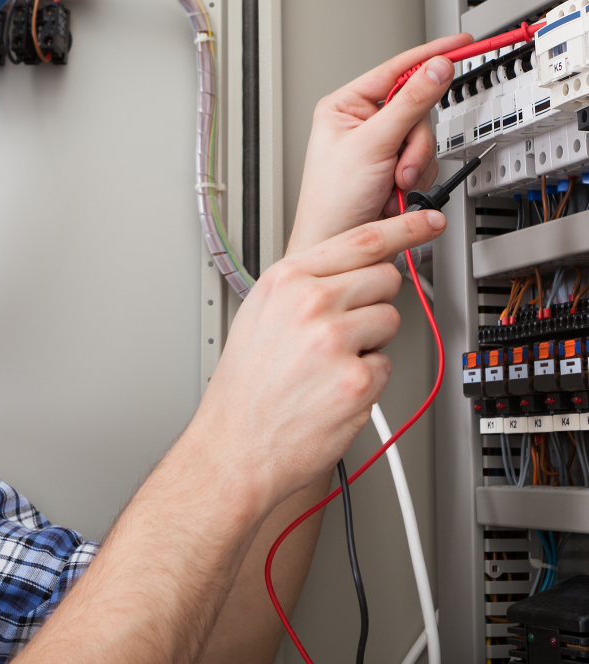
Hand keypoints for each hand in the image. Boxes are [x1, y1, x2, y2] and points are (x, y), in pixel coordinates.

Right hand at [191, 208, 445, 515]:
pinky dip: (368, 379)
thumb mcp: (261, 313)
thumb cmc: (247, 384)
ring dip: (372, 341)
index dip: (404, 227)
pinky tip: (333, 388)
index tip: (427, 220)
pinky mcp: (357, 380)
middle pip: (384, 278)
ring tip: (330, 362)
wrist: (236, 443)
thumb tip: (355, 267)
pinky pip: (386, 365)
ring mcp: (335, 341)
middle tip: (343, 327)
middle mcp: (310, 303)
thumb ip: (306, 283)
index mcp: (286, 280)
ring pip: (390, 321)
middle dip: (375, 300)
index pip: (360, 239)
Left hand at [287, 34, 470, 254]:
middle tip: (401, 165)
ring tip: (393, 185)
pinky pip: (428, 162)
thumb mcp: (373, 144)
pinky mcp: (396, 170)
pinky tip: (397, 194)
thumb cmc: (332, 200)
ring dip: (416, 165)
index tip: (458, 44)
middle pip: (418, 109)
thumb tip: (436, 68)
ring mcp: (381, 148)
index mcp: (345, 106)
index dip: (428, 57)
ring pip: (426, 138)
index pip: (395, 70)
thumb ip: (410, 104)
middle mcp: (363, 123)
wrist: (338, 245)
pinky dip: (419, 181)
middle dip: (414, 143)